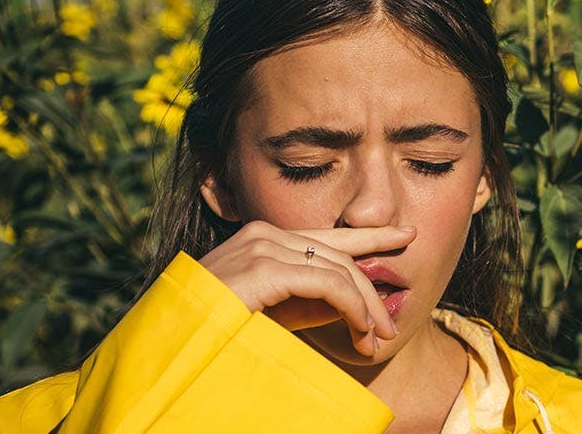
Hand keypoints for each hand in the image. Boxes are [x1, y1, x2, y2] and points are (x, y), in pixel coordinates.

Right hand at [196, 220, 416, 357]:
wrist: (175, 347)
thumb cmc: (222, 333)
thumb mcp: (279, 315)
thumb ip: (314, 302)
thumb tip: (357, 304)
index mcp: (263, 240)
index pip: (328, 235)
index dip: (370, 236)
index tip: (406, 235)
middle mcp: (262, 235)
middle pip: (338, 254)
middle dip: (370, 293)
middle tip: (387, 331)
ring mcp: (260, 247)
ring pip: (338, 269)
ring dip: (364, 309)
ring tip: (373, 341)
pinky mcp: (262, 269)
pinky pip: (326, 283)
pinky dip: (350, 307)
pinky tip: (359, 330)